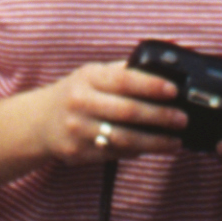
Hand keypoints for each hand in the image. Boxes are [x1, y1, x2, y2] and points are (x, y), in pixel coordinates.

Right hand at [30, 57, 190, 173]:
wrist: (40, 122)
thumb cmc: (76, 93)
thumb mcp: (93, 74)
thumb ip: (124, 72)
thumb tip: (164, 67)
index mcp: (88, 78)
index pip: (124, 80)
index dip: (151, 85)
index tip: (173, 91)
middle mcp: (80, 103)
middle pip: (128, 112)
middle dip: (160, 117)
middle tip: (182, 119)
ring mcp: (78, 130)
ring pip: (124, 139)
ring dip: (154, 142)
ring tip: (175, 142)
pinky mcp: (79, 153)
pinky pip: (115, 154)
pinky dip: (137, 152)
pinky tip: (153, 148)